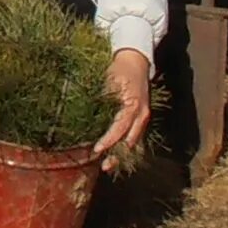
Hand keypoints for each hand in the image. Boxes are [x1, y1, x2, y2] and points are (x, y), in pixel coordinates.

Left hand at [94, 47, 152, 167]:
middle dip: (117, 155)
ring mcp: (143, 117)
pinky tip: (115, 154)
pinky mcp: (141, 118)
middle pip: (130, 141)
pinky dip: (125, 146)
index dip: (109, 140)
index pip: (120, 128)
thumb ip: (102, 98)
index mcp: (134, 105)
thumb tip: (84, 113)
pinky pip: (135, 137)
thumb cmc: (120, 69)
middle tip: (103, 167)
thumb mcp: (110, 80)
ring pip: (134, 142)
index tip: (97, 149)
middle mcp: (142, 114)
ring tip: (108, 164)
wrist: (136, 60)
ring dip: (121, 154)